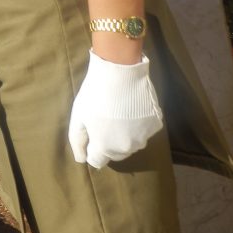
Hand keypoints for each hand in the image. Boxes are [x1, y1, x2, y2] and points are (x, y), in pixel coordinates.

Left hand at [68, 50, 162, 168]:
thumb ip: (77, 142)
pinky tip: (132, 108)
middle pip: (115, 153)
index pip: (98, 161)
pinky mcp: (155, 125)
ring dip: (124, 135)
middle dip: (108, 142)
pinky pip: (143, 131)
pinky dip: (138, 124)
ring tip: (118, 113)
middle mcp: (127, 148)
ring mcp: (143, 136)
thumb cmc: (95, 94)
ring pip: (131, 143)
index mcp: (105, 148)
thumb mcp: (78, 117)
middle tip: (104, 120)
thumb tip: (82, 159)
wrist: (121, 71)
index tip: (92, 130)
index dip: (92, 147)